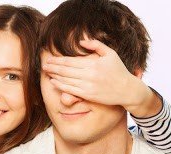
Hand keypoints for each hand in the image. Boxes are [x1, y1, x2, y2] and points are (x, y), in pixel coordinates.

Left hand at [42, 39, 161, 116]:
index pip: (71, 61)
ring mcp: (88, 86)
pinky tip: (53, 82)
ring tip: (46, 72)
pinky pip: (70, 90)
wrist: (126, 90)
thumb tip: (81, 42)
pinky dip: (60, 85)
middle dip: (53, 67)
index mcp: (93, 63)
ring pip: (66, 80)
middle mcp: (89, 75)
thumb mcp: (110, 54)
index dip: (58, 60)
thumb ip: (96, 45)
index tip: (50, 59)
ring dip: (54, 75)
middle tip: (44, 65)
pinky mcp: (88, 95)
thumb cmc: (118, 70)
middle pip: (66, 70)